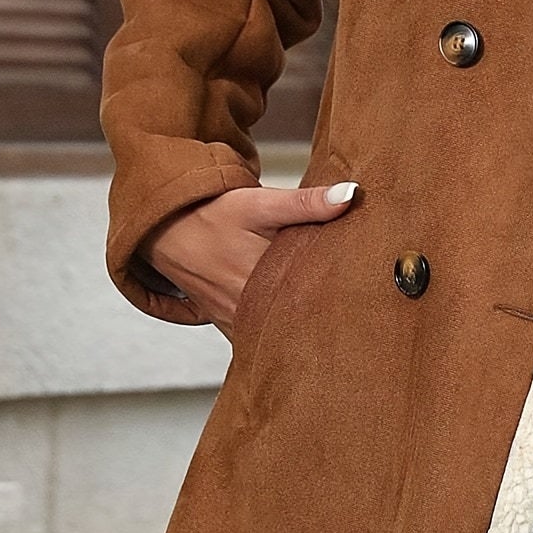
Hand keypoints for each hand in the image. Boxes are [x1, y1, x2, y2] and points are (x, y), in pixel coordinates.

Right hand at [137, 180, 359, 339]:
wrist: (167, 228)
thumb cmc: (213, 214)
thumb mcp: (260, 203)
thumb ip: (307, 203)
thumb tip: (350, 196)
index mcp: (262, 281)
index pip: (313, 299)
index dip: (342, 299)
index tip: (364, 299)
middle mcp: (248, 308)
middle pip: (299, 320)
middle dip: (326, 317)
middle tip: (357, 314)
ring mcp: (235, 321)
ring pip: (277, 332)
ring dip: (301, 326)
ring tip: (332, 324)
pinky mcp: (227, 324)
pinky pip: (257, 336)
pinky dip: (276, 331)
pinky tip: (297, 325)